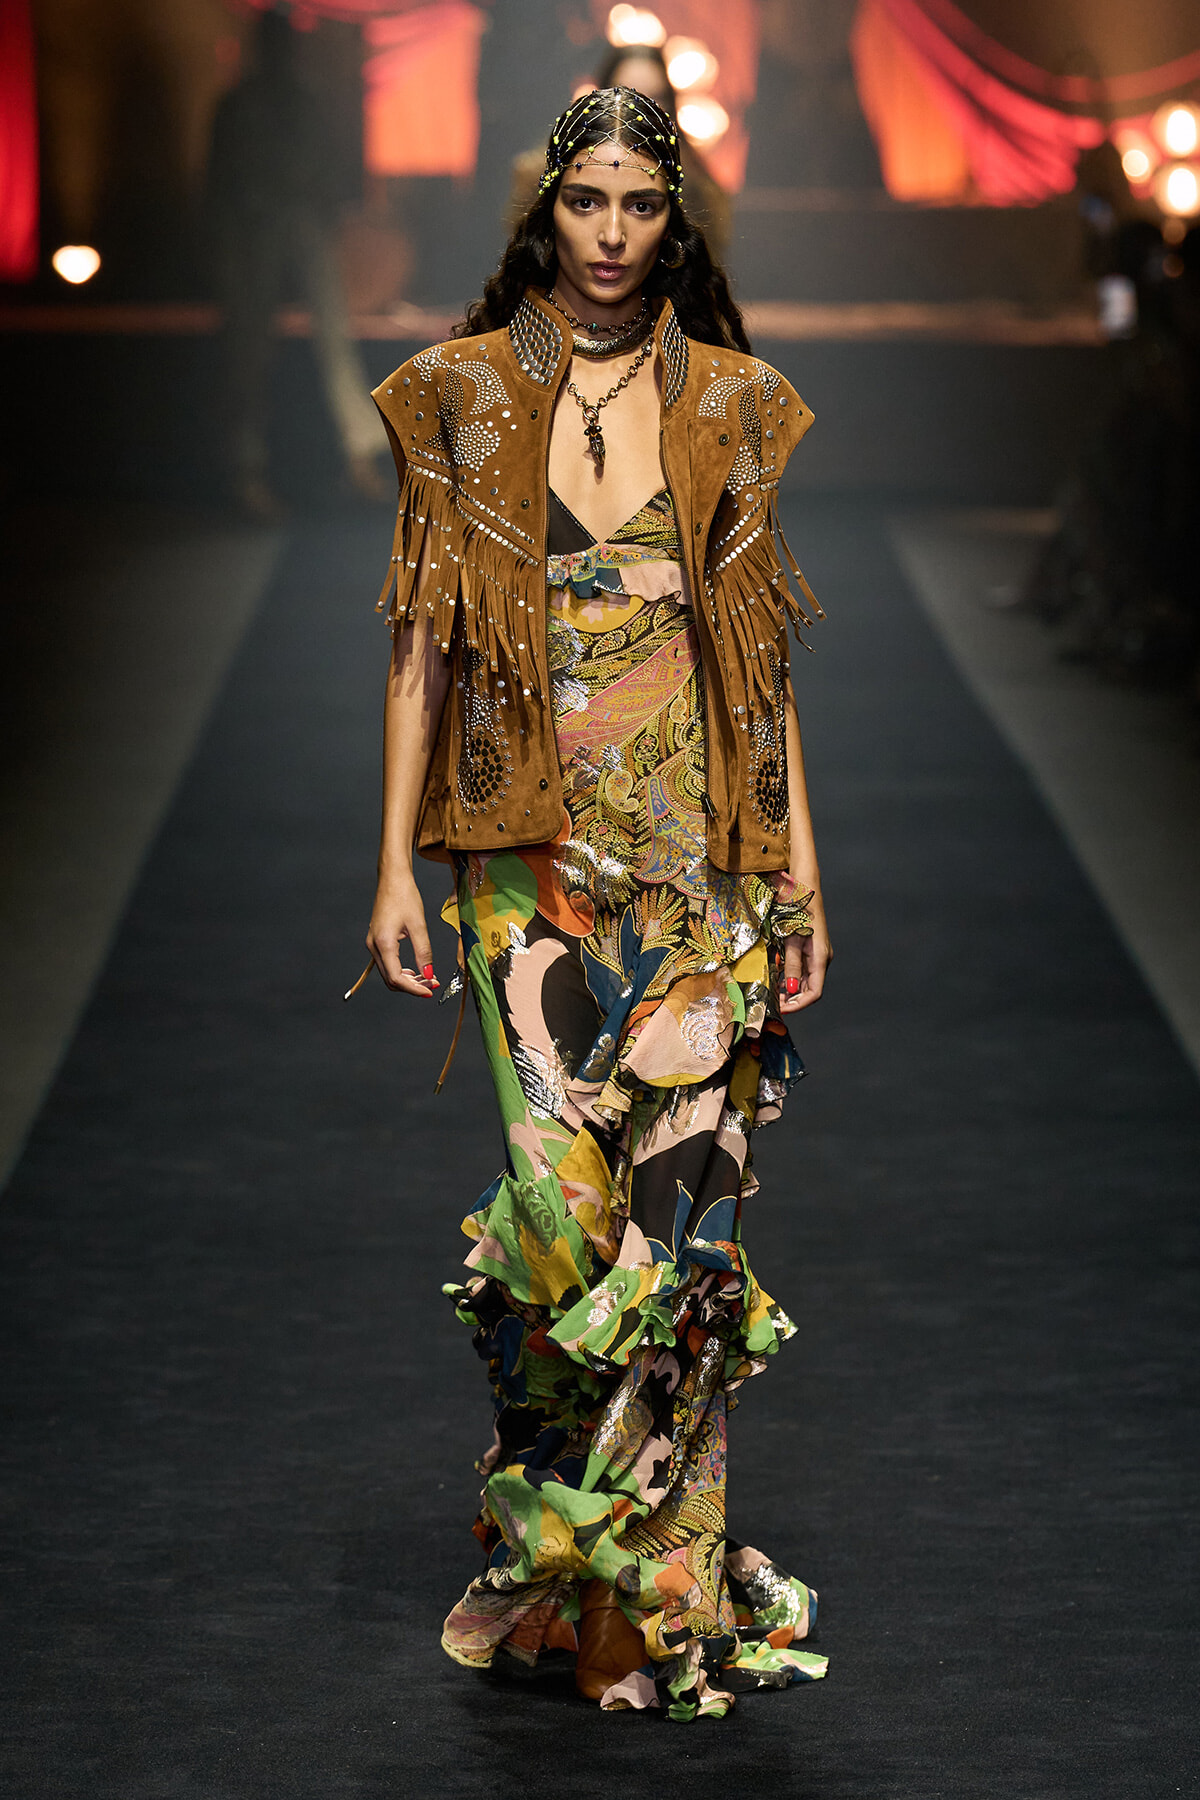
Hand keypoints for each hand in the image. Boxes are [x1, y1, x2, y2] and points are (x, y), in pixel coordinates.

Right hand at [366, 869, 438, 996]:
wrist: (392, 879)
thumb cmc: (405, 896)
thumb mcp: (418, 925)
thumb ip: (424, 952)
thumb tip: (429, 974)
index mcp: (384, 943)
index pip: (397, 978)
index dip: (414, 989)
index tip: (430, 991)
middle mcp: (374, 946)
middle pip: (391, 980)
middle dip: (412, 986)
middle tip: (432, 984)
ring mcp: (372, 944)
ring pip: (388, 973)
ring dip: (407, 980)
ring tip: (427, 978)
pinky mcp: (376, 940)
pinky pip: (387, 964)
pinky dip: (401, 971)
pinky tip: (415, 969)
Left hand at [780, 893, 830, 1013]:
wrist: (804, 889)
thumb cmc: (798, 911)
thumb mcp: (791, 939)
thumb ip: (792, 965)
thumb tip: (791, 989)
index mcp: (821, 958)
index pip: (814, 993)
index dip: (798, 1004)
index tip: (781, 1009)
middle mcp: (821, 959)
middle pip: (810, 989)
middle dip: (793, 1000)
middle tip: (773, 1003)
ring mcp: (817, 955)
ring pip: (805, 981)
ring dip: (790, 989)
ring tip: (773, 992)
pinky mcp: (811, 950)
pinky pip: (802, 970)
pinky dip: (790, 977)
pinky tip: (777, 976)